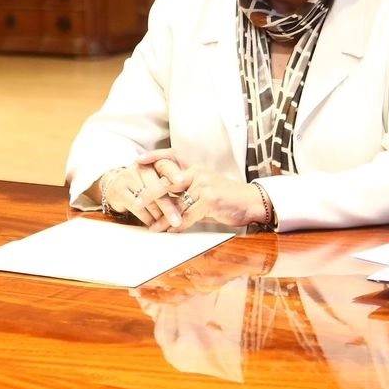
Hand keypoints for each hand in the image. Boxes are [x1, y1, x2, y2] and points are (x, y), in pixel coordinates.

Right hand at [99, 159, 182, 228]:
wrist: (114, 185)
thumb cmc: (143, 185)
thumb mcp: (156, 179)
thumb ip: (170, 185)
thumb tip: (190, 201)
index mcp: (152, 163)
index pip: (165, 166)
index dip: (173, 173)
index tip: (182, 181)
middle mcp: (139, 168)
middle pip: (156, 187)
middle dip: (168, 207)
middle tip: (177, 220)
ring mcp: (128, 178)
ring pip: (147, 200)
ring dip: (158, 215)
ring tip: (167, 225)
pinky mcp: (119, 191)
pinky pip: (136, 207)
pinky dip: (146, 217)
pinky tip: (153, 224)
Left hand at [140, 150, 264, 231]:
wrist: (252, 202)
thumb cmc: (227, 198)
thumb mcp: (205, 190)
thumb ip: (186, 194)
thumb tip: (167, 205)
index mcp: (195, 168)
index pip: (171, 157)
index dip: (154, 157)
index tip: (138, 161)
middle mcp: (197, 173)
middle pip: (167, 182)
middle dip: (149, 194)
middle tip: (136, 203)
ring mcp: (203, 185)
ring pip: (177, 204)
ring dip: (164, 219)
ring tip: (153, 228)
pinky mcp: (209, 199)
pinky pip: (188, 215)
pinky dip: (179, 225)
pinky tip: (170, 231)